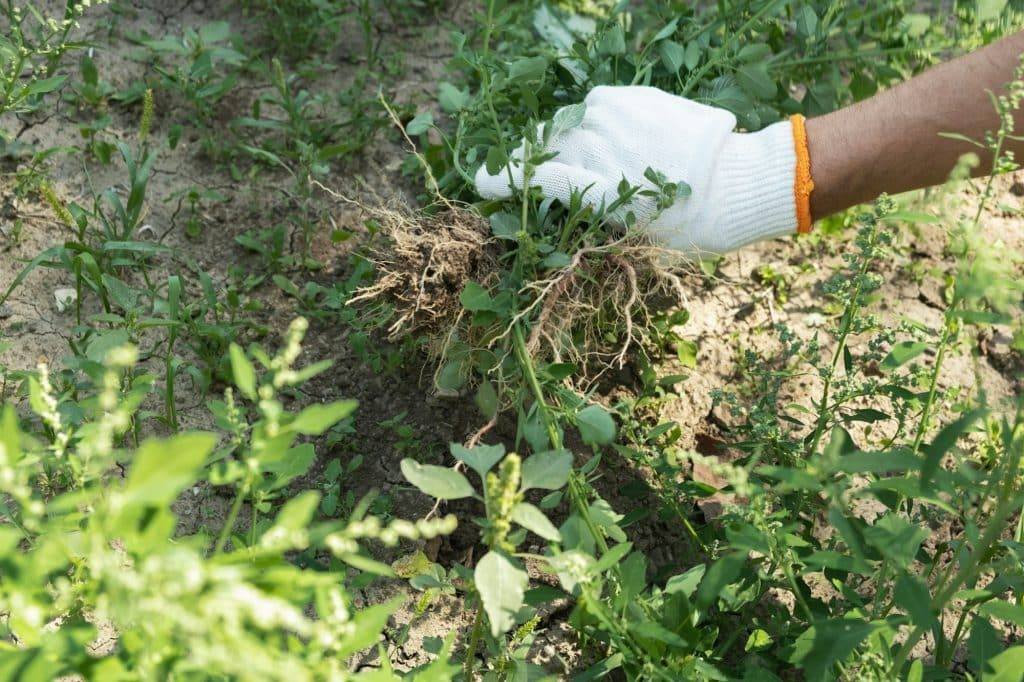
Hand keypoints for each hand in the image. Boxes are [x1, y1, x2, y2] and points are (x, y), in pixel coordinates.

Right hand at [475, 85, 803, 255]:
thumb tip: (558, 198)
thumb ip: (587, 213)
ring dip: (575, 143)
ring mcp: (608, 114)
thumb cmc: (685, 224)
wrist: (736, 182)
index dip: (503, 180)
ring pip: (569, 127)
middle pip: (547, 151)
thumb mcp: (629, 234)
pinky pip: (594, 109)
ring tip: (606, 162)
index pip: (533, 177)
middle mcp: (593, 144)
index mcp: (592, 187)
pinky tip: (624, 141)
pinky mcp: (625, 95)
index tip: (482, 181)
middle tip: (565, 181)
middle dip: (545, 165)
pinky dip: (598, 125)